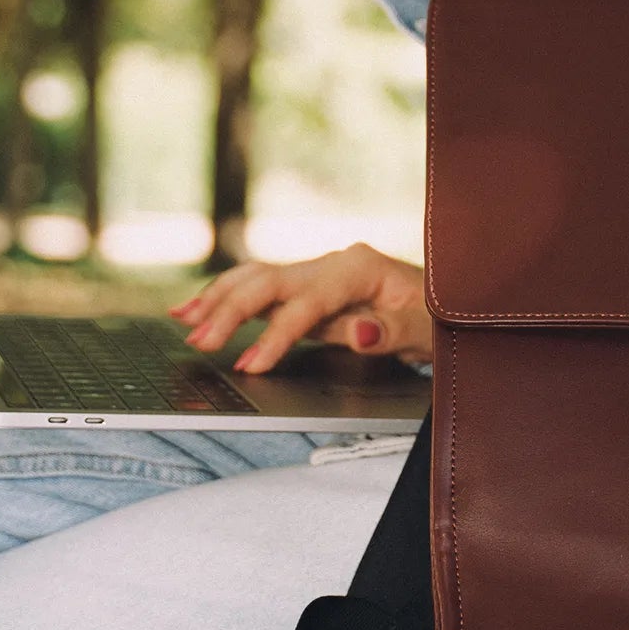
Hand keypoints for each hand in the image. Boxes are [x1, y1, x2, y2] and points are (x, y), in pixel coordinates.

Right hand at [168, 243, 432, 373]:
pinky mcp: (308, 290)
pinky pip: (262, 290)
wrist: (444, 308)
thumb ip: (392, 332)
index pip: (306, 304)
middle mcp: (333, 263)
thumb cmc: (436, 320)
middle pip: (271, 281)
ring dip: (219, 298)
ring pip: (258, 278)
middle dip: (231, 311)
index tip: (251, 366)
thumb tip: (359, 332)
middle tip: (200, 343)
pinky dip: (228, 297)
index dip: (277, 336)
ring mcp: (318, 274)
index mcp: (359, 267)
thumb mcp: (425, 331)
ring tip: (184, 319)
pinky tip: (199, 308)